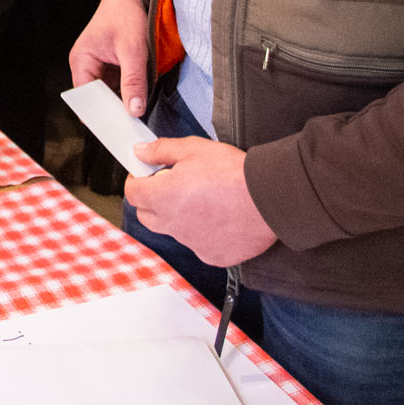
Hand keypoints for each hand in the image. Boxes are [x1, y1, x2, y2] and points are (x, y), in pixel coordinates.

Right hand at [70, 0, 148, 113]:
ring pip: (107, 95)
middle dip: (112, 110)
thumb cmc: (126, 15)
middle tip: (130, 124)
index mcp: (81, 60)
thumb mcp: (133, 50)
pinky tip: (136, 99)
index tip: (118, 127)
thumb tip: (134, 110)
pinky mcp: (108, 66)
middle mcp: (84, 65)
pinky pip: (115, 87)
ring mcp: (96, 67)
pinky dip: (125, 93)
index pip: (86, 98)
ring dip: (120, 102)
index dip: (101, 113)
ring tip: (135, 112)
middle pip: (95, 99)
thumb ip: (133, 81)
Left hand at [125, 137, 277, 266]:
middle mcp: (173, 225)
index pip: (133, 193)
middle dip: (152, 201)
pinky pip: (199, 244)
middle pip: (147, 216)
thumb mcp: (194, 149)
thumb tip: (140, 151)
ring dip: (179, 217)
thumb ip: (162, 150)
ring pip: (174, 231)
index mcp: (164, 197)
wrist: (270, 198)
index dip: (137, 181)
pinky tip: (221, 217)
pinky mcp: (212, 255)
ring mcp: (192, 243)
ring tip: (204, 199)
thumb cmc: (233, 172)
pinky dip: (204, 233)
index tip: (145, 175)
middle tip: (172, 186)